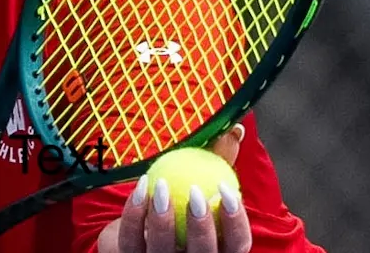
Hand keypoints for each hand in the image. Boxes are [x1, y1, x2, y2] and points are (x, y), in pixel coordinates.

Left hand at [97, 124, 251, 252]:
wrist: (133, 225)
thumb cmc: (177, 199)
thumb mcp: (198, 179)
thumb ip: (217, 159)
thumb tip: (235, 129)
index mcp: (217, 249)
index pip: (237, 245)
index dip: (236, 222)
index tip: (227, 189)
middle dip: (201, 226)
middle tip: (196, 192)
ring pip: (163, 251)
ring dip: (162, 218)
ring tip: (161, 185)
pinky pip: (131, 240)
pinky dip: (134, 213)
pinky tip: (141, 186)